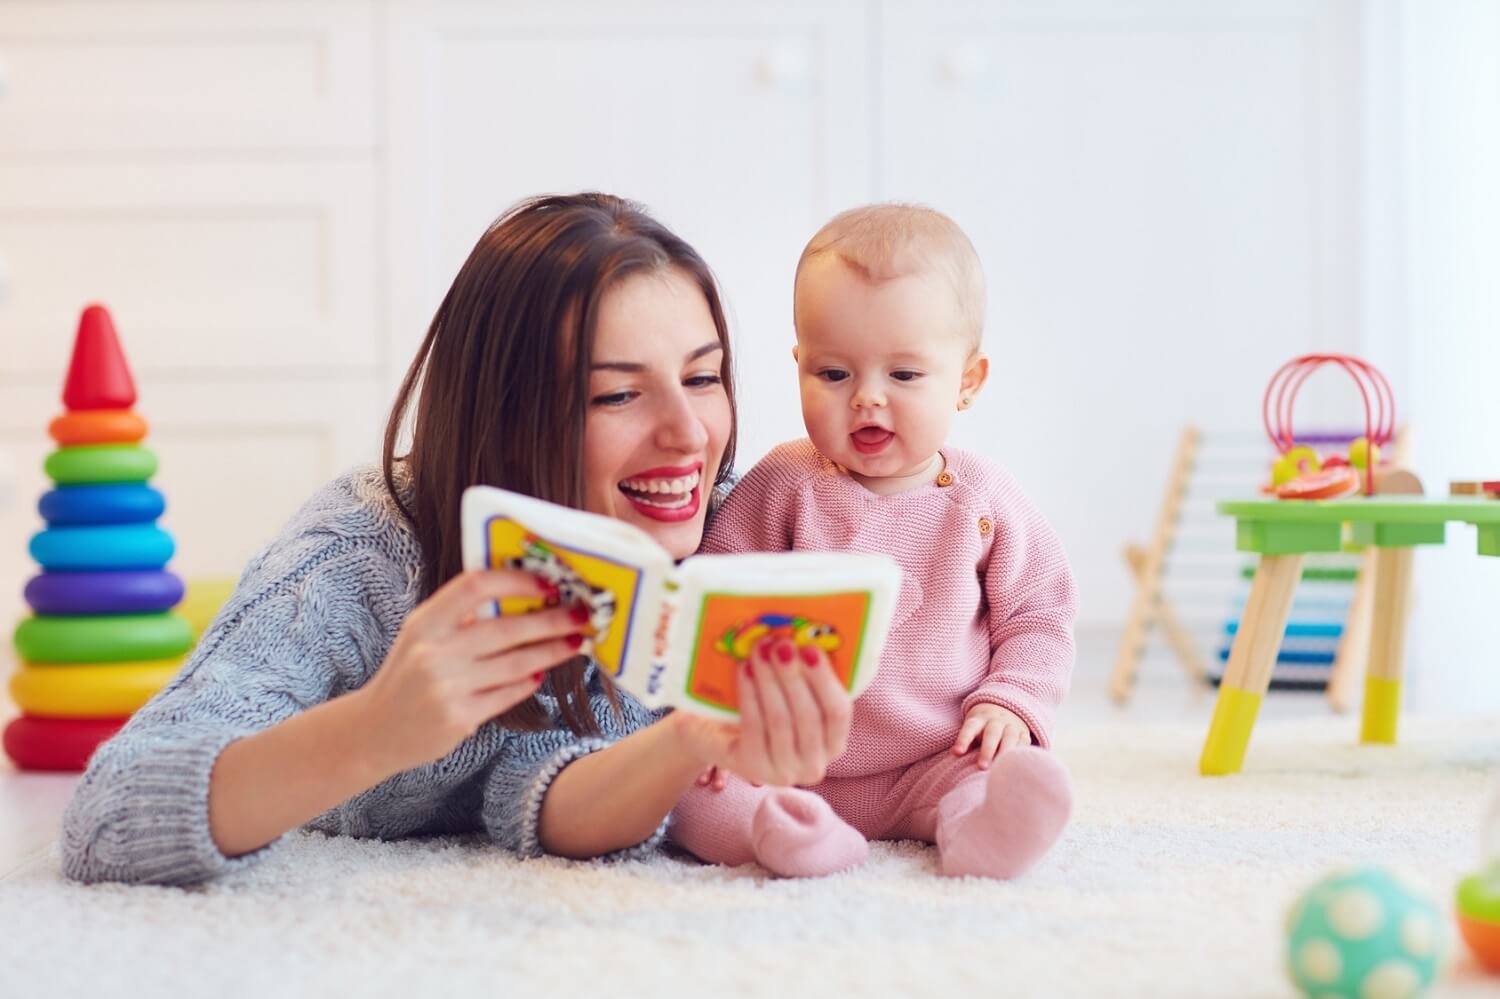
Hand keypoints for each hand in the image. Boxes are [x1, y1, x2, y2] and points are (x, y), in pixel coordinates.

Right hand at [357, 569, 589, 773]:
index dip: (516, 581)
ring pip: (515, 664)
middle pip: (506, 629)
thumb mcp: (422, 636)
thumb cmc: (408, 675)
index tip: (548, 582)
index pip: (475, 587)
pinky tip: (540, 674)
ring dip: (551, 652)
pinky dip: (528, 682)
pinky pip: (507, 694)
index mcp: (425, 622)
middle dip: (551, 621)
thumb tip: (523, 594)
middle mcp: (433, 652)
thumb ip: (461, 617)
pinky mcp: (459, 719)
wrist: (375, 731)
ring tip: (575, 642)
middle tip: (581, 614)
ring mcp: (446, 688)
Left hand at [670, 637, 851, 786]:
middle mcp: (814, 765)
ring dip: (770, 680)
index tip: (810, 648)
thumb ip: (806, 675)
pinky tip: (745, 669)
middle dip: (794, 676)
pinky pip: (754, 726)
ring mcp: (784, 772)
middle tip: (781, 644)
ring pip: (780, 720)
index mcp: (834, 744)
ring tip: (760, 649)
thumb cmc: (768, 708)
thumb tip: (808, 634)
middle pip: (808, 716)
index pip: (839, 713)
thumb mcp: (793, 694)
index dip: (825, 680)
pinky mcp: (754, 768)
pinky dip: (749, 694)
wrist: (722, 736)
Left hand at [952, 703, 1031, 768]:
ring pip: (1010, 738)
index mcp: (979, 719)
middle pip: (991, 734)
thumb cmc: (982, 727)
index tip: (957, 752)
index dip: (963, 739)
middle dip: (987, 750)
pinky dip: (1021, 752)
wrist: (1004, 709)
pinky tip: (1017, 765)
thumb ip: (966, 741)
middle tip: (981, 767)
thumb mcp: (972, 727)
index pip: (969, 728)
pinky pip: (1024, 742)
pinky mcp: (1023, 733)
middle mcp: (996, 721)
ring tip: (1001, 769)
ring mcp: (1011, 726)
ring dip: (1005, 753)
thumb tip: (954, 754)